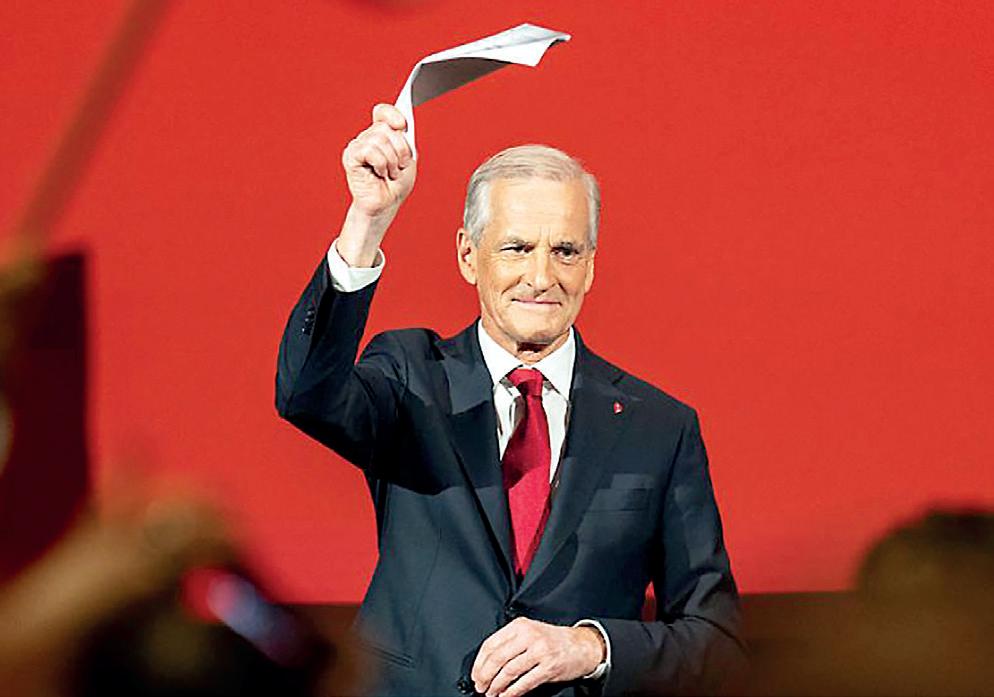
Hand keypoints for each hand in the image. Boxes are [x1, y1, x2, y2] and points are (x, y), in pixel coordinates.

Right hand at [336, 103, 415, 266]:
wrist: (386, 204)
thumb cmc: (395, 184)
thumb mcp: (407, 158)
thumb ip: (403, 139)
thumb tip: (399, 124)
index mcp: (381, 135)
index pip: (382, 112)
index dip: (392, 114)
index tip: (403, 126)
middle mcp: (367, 137)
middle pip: (385, 128)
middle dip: (399, 150)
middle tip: (397, 167)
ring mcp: (357, 146)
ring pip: (379, 139)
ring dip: (391, 161)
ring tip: (388, 173)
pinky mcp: (351, 156)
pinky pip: (370, 150)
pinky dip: (380, 164)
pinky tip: (378, 173)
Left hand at [471, 618, 605, 696]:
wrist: (581, 645)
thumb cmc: (552, 640)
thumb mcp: (530, 632)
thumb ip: (509, 643)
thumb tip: (486, 665)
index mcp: (520, 626)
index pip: (491, 644)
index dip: (479, 663)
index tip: (475, 675)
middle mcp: (529, 636)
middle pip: (498, 658)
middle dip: (485, 676)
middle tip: (480, 687)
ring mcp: (540, 651)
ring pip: (509, 671)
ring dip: (497, 686)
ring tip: (491, 694)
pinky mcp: (549, 667)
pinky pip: (525, 682)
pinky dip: (512, 692)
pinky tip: (506, 696)